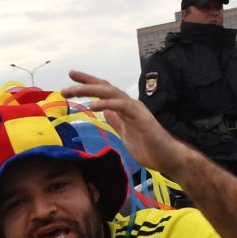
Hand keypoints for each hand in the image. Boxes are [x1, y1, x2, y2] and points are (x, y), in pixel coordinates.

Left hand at [64, 69, 187, 171]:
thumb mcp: (125, 134)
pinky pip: (121, 106)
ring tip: (74, 91)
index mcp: (125, 108)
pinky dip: (106, 104)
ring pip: (111, 93)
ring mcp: (136, 109)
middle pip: (105, 87)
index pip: (105, 92)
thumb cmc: (150, 148)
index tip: (72, 80)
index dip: (89, 84)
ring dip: (90, 90)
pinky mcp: (140, 117)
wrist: (168, 158)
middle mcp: (130, 105)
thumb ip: (116, 122)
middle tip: (68, 79)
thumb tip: (105, 112)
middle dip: (86, 82)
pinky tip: (93, 106)